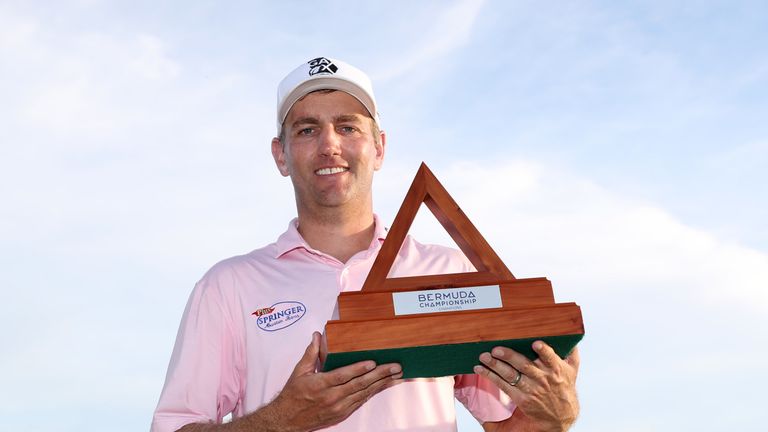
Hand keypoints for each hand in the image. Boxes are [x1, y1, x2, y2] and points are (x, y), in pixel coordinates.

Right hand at [264, 332, 402, 430]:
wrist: (287, 420)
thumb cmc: (293, 395)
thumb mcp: (299, 371)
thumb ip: (311, 353)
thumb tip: (317, 335)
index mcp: (320, 385)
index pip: (343, 376)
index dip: (358, 369)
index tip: (372, 362)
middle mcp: (331, 398)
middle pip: (359, 385)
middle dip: (380, 375)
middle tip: (395, 366)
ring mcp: (338, 408)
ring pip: (364, 394)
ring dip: (381, 384)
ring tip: (396, 375)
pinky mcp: (342, 414)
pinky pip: (361, 402)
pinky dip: (373, 393)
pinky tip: (383, 385)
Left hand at [474, 342, 579, 431]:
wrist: (561, 416)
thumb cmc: (564, 389)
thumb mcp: (572, 371)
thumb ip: (571, 354)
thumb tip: (571, 335)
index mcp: (556, 369)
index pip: (550, 358)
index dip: (543, 351)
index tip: (535, 344)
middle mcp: (543, 378)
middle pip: (525, 366)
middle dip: (509, 356)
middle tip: (496, 349)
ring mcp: (531, 389)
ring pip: (511, 375)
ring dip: (496, 366)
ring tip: (484, 357)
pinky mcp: (521, 398)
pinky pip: (504, 386)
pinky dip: (491, 376)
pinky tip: (480, 369)